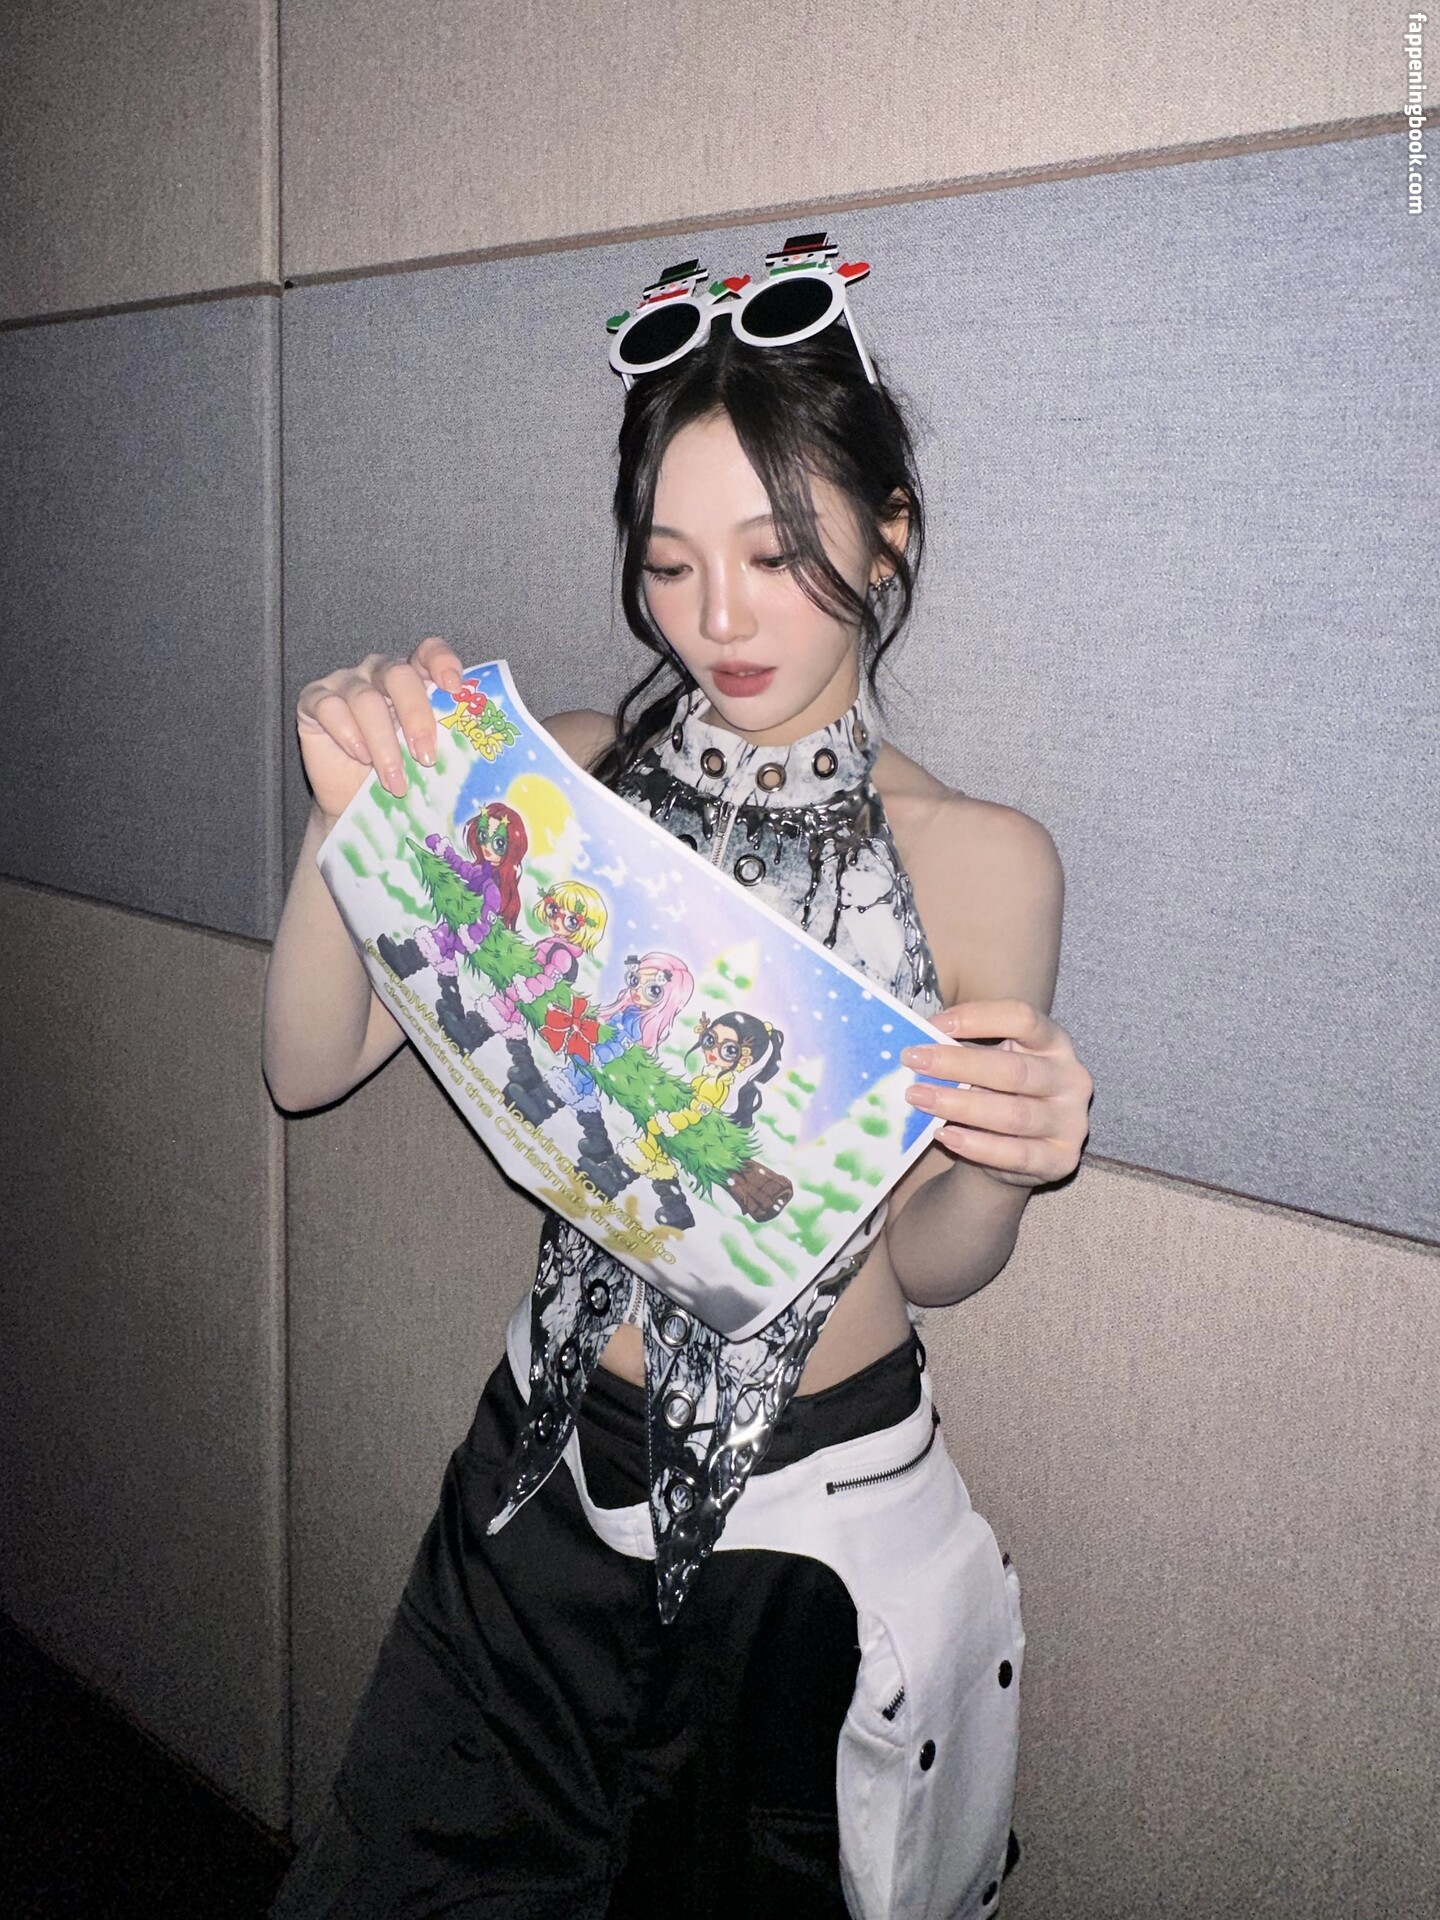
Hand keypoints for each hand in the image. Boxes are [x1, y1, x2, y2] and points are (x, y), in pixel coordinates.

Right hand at [294, 637, 457, 823]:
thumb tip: (471, 747)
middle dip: (416, 716)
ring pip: (366, 699)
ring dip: (384, 744)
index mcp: (412, 679)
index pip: (428, 652)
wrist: (351, 800)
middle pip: (399, 675)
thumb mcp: (422, 754)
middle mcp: (378, 673)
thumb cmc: (394, 772)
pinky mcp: (314, 700)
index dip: (442, 662)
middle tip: (426, 757)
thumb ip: (442, 737)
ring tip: (395, 780)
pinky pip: (330, 708)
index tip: (455, 689)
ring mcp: (345, 683)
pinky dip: (348, 734)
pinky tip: (360, 757)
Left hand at [900, 1000, 1091, 1188]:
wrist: (1012, 1154)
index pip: (1023, 1019)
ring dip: (960, 1106)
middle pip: (1014, 1069)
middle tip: (913, 1061)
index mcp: (1055, 1042)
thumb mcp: (987, 1064)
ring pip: (1013, 1114)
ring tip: (919, 1098)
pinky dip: (976, 1146)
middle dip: (958, 1064)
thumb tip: (919, 1044)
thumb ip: (965, 1051)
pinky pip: (1016, 1154)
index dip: (979, 1018)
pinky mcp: (1061, 1160)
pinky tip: (944, 1135)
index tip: (935, 1025)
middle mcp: (1071, 1079)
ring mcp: (1071, 1122)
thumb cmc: (996, 1094)